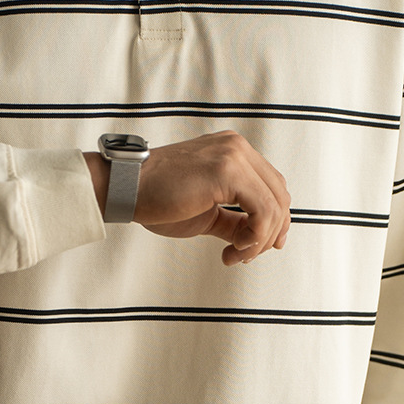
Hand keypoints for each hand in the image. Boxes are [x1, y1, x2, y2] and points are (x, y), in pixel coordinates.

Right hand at [85, 131, 290, 265]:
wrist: (123, 188)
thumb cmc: (155, 198)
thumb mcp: (206, 212)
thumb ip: (234, 220)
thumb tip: (255, 237)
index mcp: (233, 152)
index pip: (272, 186)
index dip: (275, 221)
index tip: (257, 247)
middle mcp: (238, 148)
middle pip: (280, 195)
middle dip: (270, 234)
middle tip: (244, 256)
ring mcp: (234, 155)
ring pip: (275, 205)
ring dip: (260, 240)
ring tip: (234, 255)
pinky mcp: (227, 170)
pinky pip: (263, 210)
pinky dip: (256, 236)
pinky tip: (234, 248)